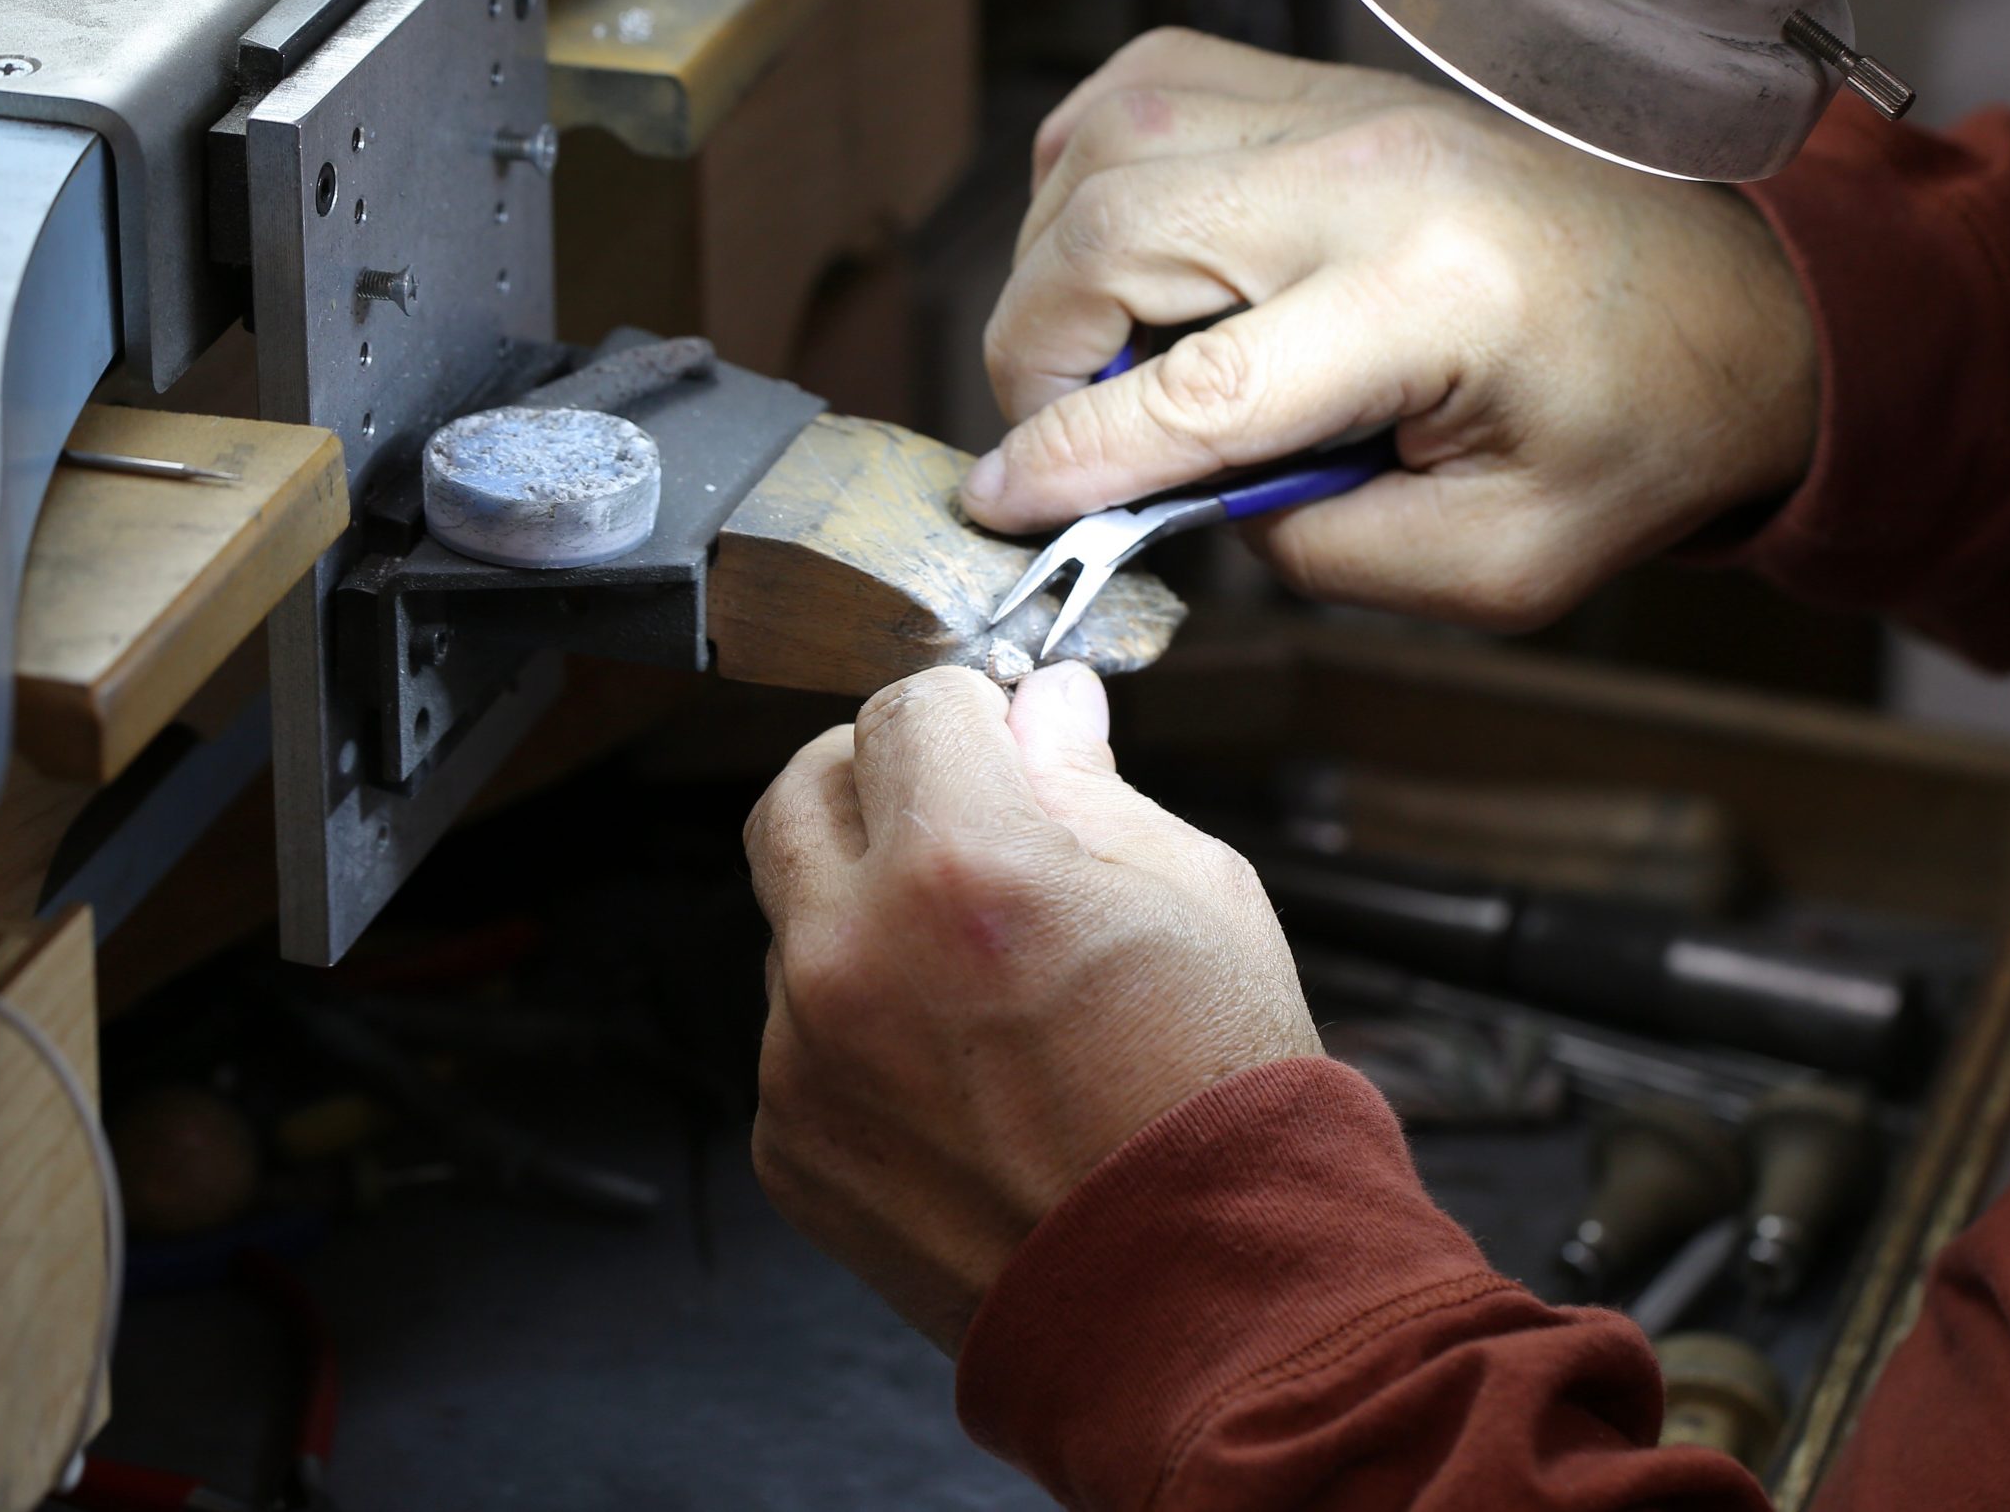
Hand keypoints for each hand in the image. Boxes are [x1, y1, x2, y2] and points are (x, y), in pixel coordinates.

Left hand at [745, 663, 1318, 1353]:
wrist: (1203, 1304)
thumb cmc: (1219, 1100)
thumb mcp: (1201, 893)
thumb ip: (1091, 783)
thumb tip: (1044, 705)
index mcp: (960, 865)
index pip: (909, 704)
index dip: (970, 709)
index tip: (998, 735)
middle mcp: (852, 952)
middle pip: (803, 787)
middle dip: (878, 777)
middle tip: (954, 811)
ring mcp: (803, 1056)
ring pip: (794, 916)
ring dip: (864, 908)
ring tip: (979, 978)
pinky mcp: (789, 1143)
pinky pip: (794, 1034)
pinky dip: (857, 1024)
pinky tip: (958, 1072)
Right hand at [962, 29, 1820, 630]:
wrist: (1731, 308)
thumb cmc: (1633, 431)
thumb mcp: (1495, 564)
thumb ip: (1315, 550)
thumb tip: (1177, 496)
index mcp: (1429, 299)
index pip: (1194, 387)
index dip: (1070, 458)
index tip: (1000, 505)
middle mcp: (1372, 174)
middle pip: (1109, 236)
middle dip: (1039, 358)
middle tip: (1069, 442)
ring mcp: (1343, 108)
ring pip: (1103, 146)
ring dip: (1056, 265)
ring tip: (1108, 360)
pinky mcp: (1325, 86)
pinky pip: (1142, 91)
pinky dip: (1090, 175)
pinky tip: (1122, 255)